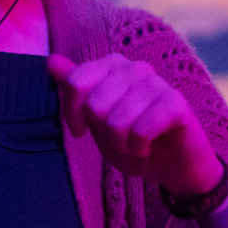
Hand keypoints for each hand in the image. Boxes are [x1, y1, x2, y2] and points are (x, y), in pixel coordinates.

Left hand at [47, 53, 222, 195]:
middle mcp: (136, 68)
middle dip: (102, 132)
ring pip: (116, 121)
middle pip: (94, 104)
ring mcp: (158, 83)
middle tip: (120, 137)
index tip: (80, 131)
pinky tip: (150, 146)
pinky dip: (139, 148)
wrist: (173, 167)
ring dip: (121, 144)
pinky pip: (140, 131)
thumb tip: (51, 60)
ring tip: (135, 143)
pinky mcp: (177, 104)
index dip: (71, 114)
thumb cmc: (132, 140)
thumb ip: (74, 89)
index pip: (74, 82)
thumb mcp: (95, 118)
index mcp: (113, 65)